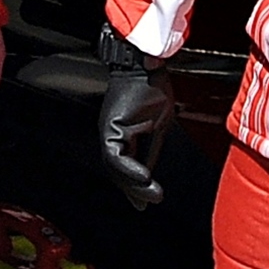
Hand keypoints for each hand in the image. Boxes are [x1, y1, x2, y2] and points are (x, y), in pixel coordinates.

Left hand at [95, 27, 175, 210]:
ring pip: (115, 168)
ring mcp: (109, 132)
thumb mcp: (159, 126)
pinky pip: (116, 156)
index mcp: (123, 135)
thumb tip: (152, 171)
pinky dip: (130, 169)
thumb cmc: (152, 88)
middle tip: (148, 203)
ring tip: (149, 195)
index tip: (146, 200)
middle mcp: (112, 135)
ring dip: (132, 184)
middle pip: (118, 171)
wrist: (145, 66)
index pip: (126, 166)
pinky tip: (144, 177)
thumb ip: (152, 149)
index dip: (135, 185)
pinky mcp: (110, 128)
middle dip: (133, 190)